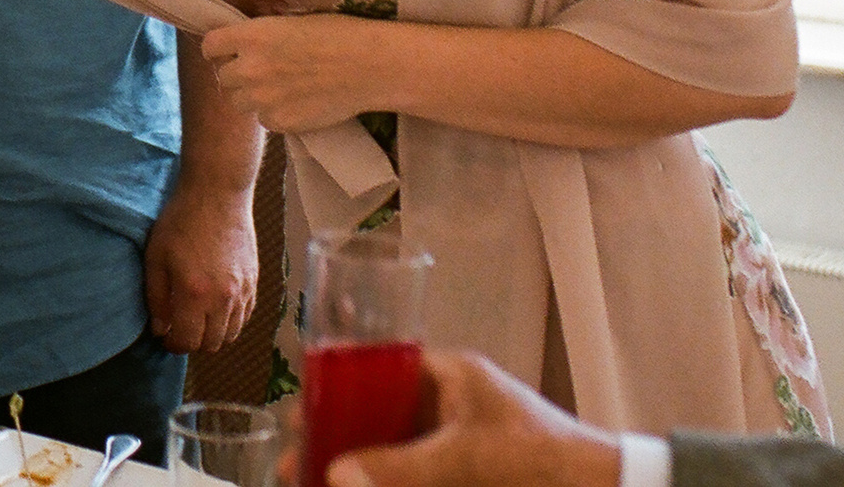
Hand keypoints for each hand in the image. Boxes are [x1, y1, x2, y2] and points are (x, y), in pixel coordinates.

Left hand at [143, 175, 258, 353]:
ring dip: (212, 334)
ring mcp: (243, 292)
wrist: (217, 194)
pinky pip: (245, 317)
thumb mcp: (156, 257)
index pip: (188, 341)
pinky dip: (231, 321)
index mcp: (195, 294)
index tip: (165, 337)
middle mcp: (223, 299)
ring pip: (231, 334)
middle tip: (179, 328)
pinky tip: (216, 307)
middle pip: (211, 344)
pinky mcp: (255, 282)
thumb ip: (156, 298)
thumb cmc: (181, 221)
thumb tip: (160, 329)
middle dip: (193, 342)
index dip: (174, 345)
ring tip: (197, 318)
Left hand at [200, 15, 389, 132]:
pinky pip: (265, 120)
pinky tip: (295, 103)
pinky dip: (275, 114)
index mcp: (250, 36)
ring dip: (251, 97)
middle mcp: (250, 68)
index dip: (218, 50)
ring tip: (276, 89)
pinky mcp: (281, 122)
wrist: (370, 66)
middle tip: (259, 72)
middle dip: (236, 74)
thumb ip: (260, 36)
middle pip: (222, 77)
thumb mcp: (289, 22)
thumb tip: (243, 44)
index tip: (228, 52)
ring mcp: (263, 98)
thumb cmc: (338, 34)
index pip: (209, 46)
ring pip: (239, 103)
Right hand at [296, 351, 620, 486]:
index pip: (379, 368)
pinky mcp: (469, 477)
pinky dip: (388, 484)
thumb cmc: (546, 463)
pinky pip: (416, 476)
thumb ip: (401, 467)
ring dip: (357, 468)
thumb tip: (337, 474)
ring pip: (393, 451)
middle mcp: (452, 406)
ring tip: (317, 485)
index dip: (337, 388)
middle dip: (337, 439)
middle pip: (378, 415)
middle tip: (298, 463)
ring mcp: (461, 444)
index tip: (303, 411)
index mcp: (453, 377)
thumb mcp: (466, 460)